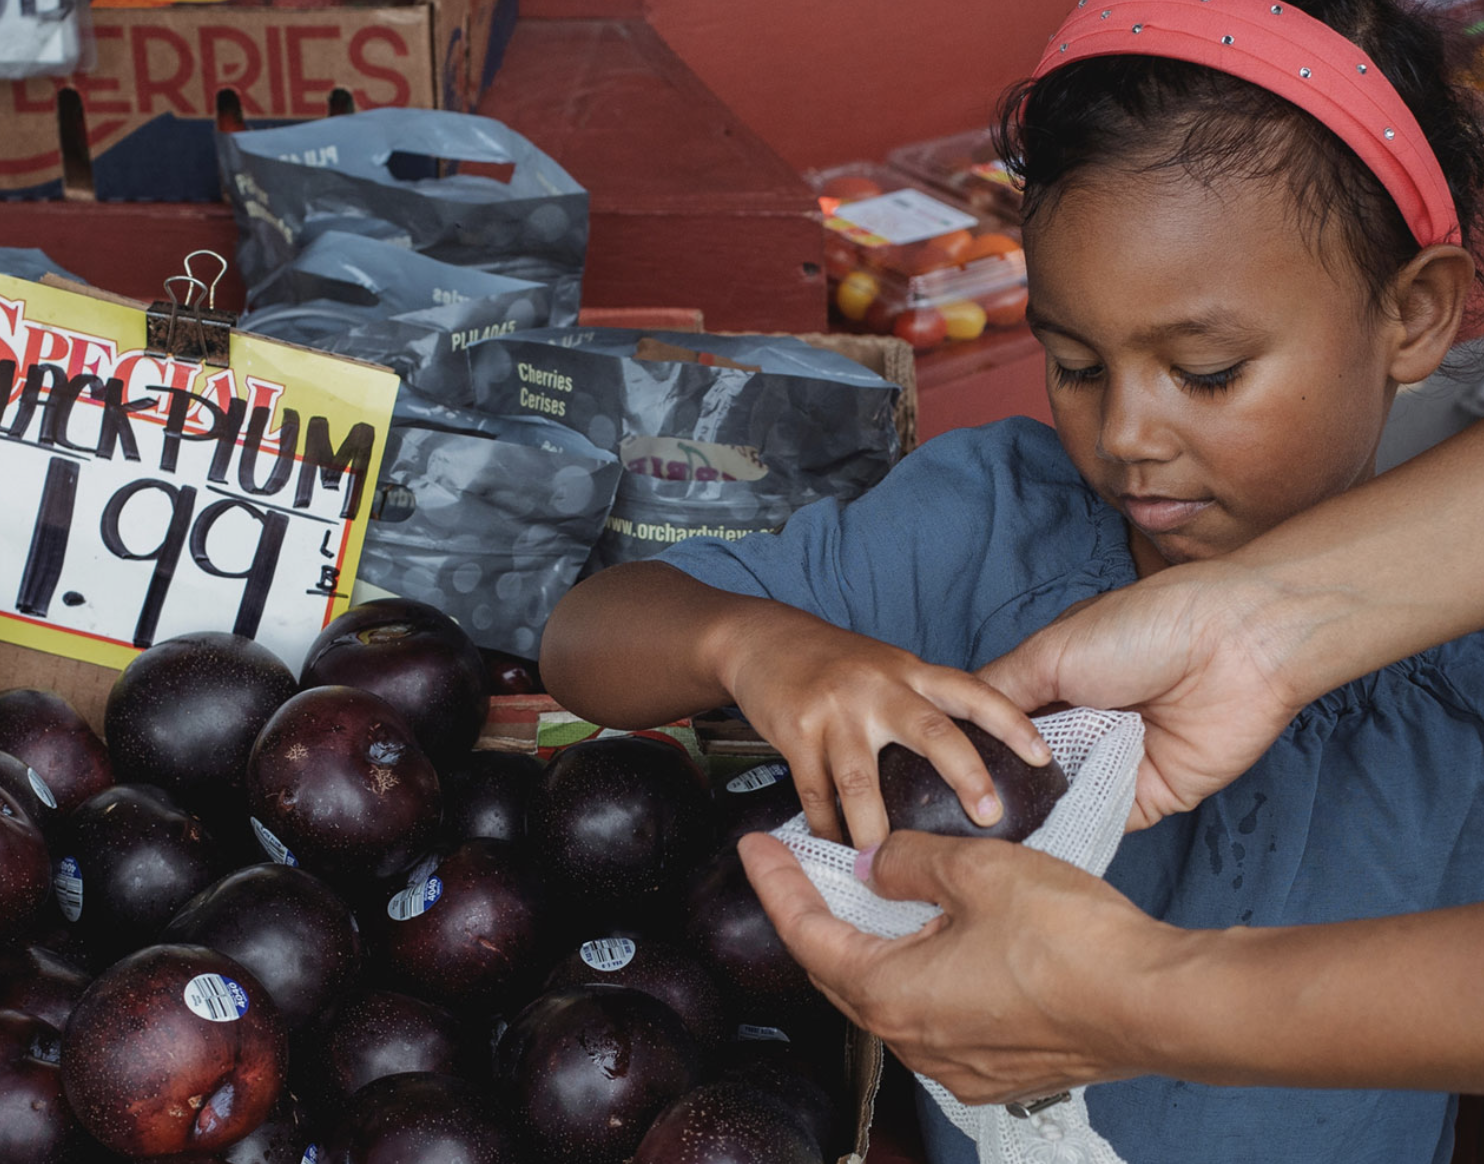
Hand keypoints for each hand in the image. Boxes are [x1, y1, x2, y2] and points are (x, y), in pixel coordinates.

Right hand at [719, 609, 1048, 848]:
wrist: (762, 639)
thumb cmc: (833, 662)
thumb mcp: (886, 667)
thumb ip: (923, 701)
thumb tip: (975, 754)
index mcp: (909, 672)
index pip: (973, 692)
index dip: (1011, 722)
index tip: (1044, 757)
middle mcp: (878, 688)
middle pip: (933, 732)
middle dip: (967, 776)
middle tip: (990, 818)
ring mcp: (836, 710)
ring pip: (862, 779)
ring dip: (874, 827)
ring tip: (885, 861)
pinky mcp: (796, 732)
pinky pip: (815, 792)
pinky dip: (825, 826)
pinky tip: (835, 847)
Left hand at [738, 830, 1175, 1102]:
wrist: (1158, 1005)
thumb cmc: (1073, 942)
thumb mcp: (977, 871)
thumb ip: (910, 861)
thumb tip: (874, 862)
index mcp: (893, 995)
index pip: (807, 935)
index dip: (777, 886)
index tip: (756, 848)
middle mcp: (915, 1042)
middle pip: (840, 971)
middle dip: (817, 914)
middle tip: (800, 864)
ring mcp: (957, 1063)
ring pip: (888, 995)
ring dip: (870, 944)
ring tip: (867, 894)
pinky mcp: (997, 1068)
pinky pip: (934, 1016)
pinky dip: (917, 972)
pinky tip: (934, 938)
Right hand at [976, 564, 1305, 828]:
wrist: (1234, 646)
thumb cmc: (1142, 628)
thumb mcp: (1050, 651)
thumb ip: (999, 692)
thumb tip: (948, 723)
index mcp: (1051, 688)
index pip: (995, 730)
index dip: (965, 750)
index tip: (922, 775)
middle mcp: (1076, 729)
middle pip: (1020, 772)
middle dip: (990, 790)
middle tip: (946, 813)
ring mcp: (1108, 766)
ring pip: (1053, 804)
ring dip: (1026, 816)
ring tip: (978, 833)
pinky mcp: (1145, 799)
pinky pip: (1099, 825)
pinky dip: (1071, 831)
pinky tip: (1032, 842)